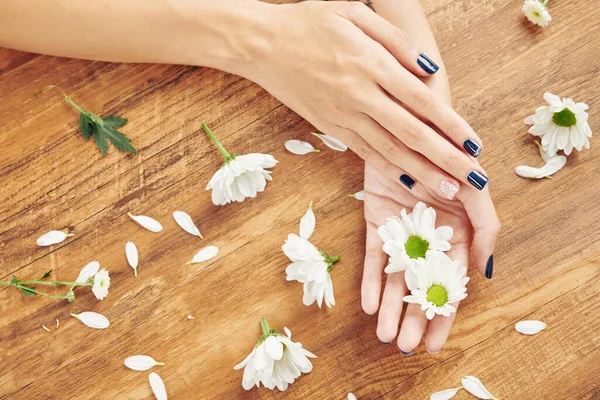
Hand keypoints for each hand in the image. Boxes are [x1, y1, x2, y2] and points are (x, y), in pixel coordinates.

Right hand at [246, 1, 487, 197]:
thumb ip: (396, 40)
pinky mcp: (330, 127)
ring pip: (389, 150)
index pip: (421, 100)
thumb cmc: (309, 23)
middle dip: (445, 159)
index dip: (451, 125)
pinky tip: (407, 183)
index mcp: (370, 63)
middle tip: (472, 180)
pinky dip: (387, 169)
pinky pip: (364, 152)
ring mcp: (343, 115)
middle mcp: (359, 95)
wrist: (262, 45)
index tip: (474, 145)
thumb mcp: (354, 12)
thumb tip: (429, 68)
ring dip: (421, 172)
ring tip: (447, 191)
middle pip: (410, 133)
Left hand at [360, 53, 499, 354]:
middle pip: (420, 286)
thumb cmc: (449, 153)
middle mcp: (429, 236)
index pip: (450, 283)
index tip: (433, 343)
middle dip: (413, 317)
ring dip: (390, 306)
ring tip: (384, 335)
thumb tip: (487, 270)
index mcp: (456, 235)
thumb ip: (487, 226)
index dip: (442, 314)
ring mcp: (402, 229)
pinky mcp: (377, 218)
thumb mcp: (474, 188)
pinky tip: (367, 304)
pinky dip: (370, 279)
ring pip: (395, 276)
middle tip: (404, 345)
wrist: (410, 122)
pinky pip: (373, 254)